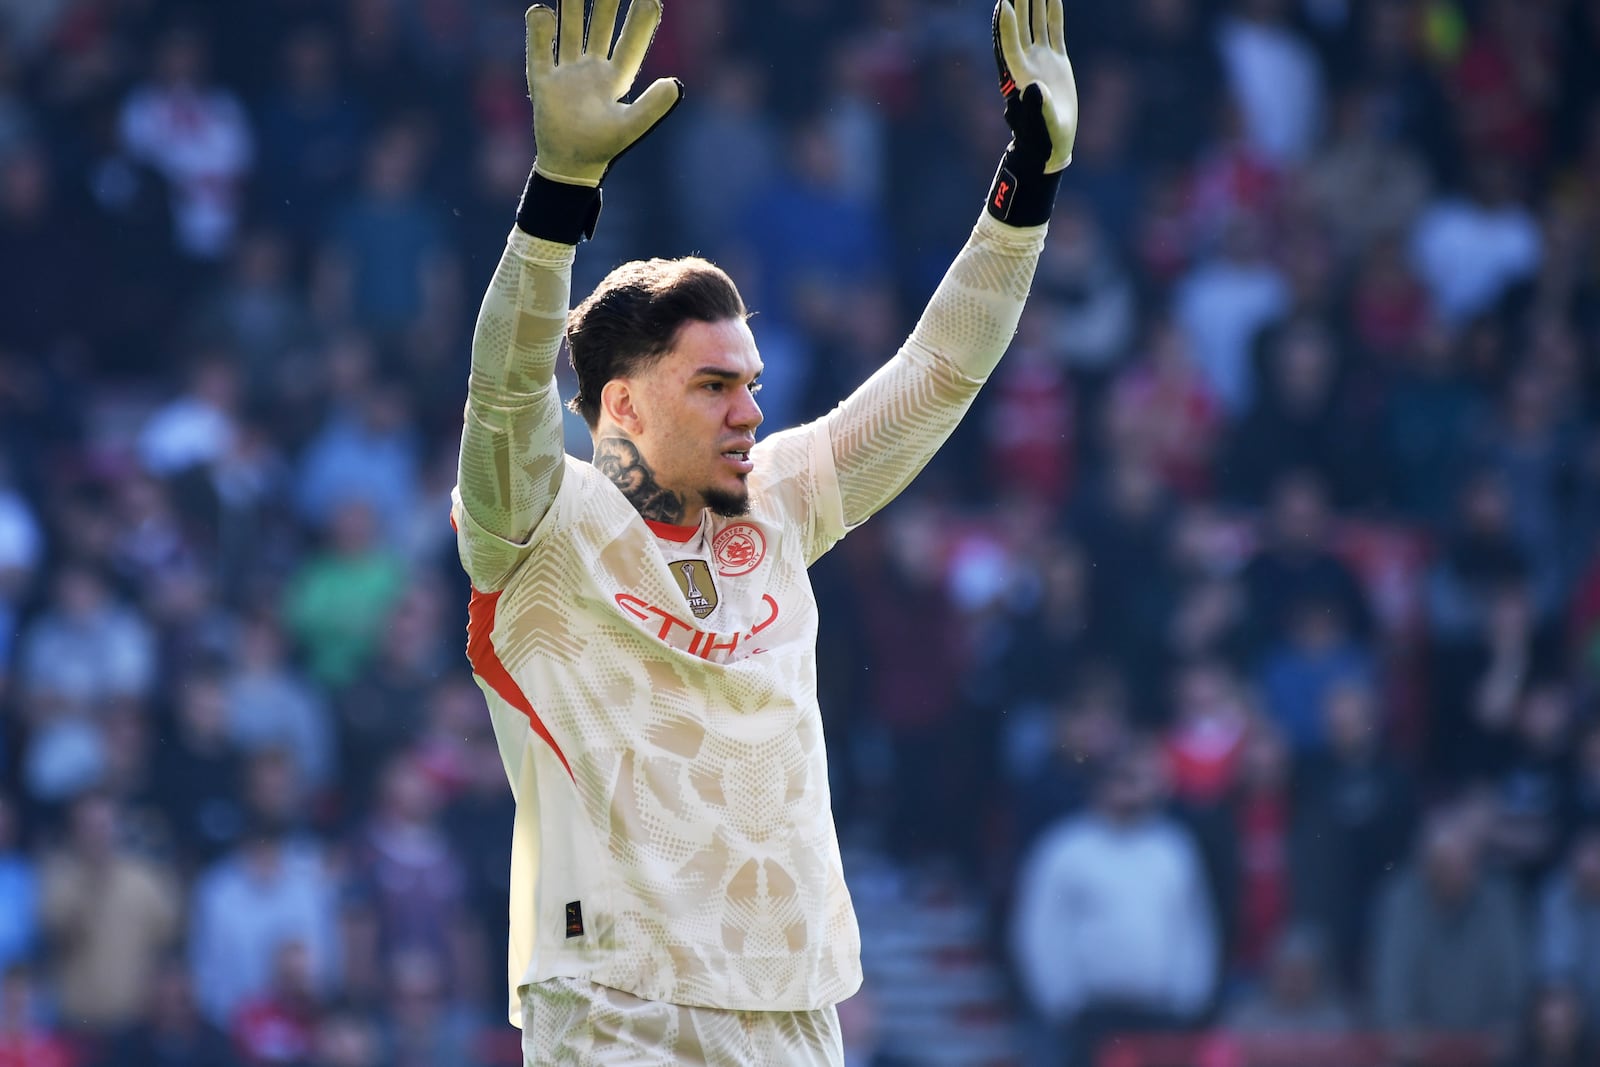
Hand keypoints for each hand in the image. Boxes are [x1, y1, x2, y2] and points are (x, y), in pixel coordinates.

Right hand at [525, 0, 682, 186]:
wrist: (569, 166)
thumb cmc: (602, 148)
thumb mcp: (631, 127)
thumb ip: (653, 107)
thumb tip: (676, 84)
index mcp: (616, 78)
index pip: (631, 43)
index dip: (641, 22)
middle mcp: (592, 68)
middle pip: (600, 26)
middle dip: (607, 2)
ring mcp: (567, 71)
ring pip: (570, 29)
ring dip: (573, 5)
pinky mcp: (543, 79)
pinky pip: (541, 50)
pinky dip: (540, 31)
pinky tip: (543, 11)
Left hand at [993, 0, 1078, 172]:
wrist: (1052, 143)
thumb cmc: (1043, 139)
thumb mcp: (1041, 125)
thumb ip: (1037, 107)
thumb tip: (1034, 88)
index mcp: (1020, 76)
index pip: (1010, 45)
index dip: (1006, 26)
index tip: (1002, 4)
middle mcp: (1028, 62)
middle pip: (1019, 26)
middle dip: (1017, 3)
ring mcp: (1041, 59)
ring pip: (1035, 23)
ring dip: (1034, 2)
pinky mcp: (1056, 61)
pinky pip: (1054, 31)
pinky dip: (1053, 14)